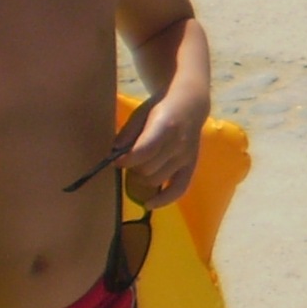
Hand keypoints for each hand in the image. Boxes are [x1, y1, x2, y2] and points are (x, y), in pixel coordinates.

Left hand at [121, 87, 208, 209]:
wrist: (190, 103)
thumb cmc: (161, 107)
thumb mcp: (141, 113)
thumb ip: (128, 133)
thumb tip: (115, 155)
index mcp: (165, 127)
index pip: (143, 152)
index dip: (125, 160)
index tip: (116, 160)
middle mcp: (179, 144)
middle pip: (147, 169)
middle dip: (132, 168)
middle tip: (129, 161)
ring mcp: (186, 157)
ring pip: (156, 180)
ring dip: (142, 179)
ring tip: (139, 169)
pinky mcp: (191, 165)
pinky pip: (180, 189)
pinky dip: (164, 200)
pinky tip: (149, 204)